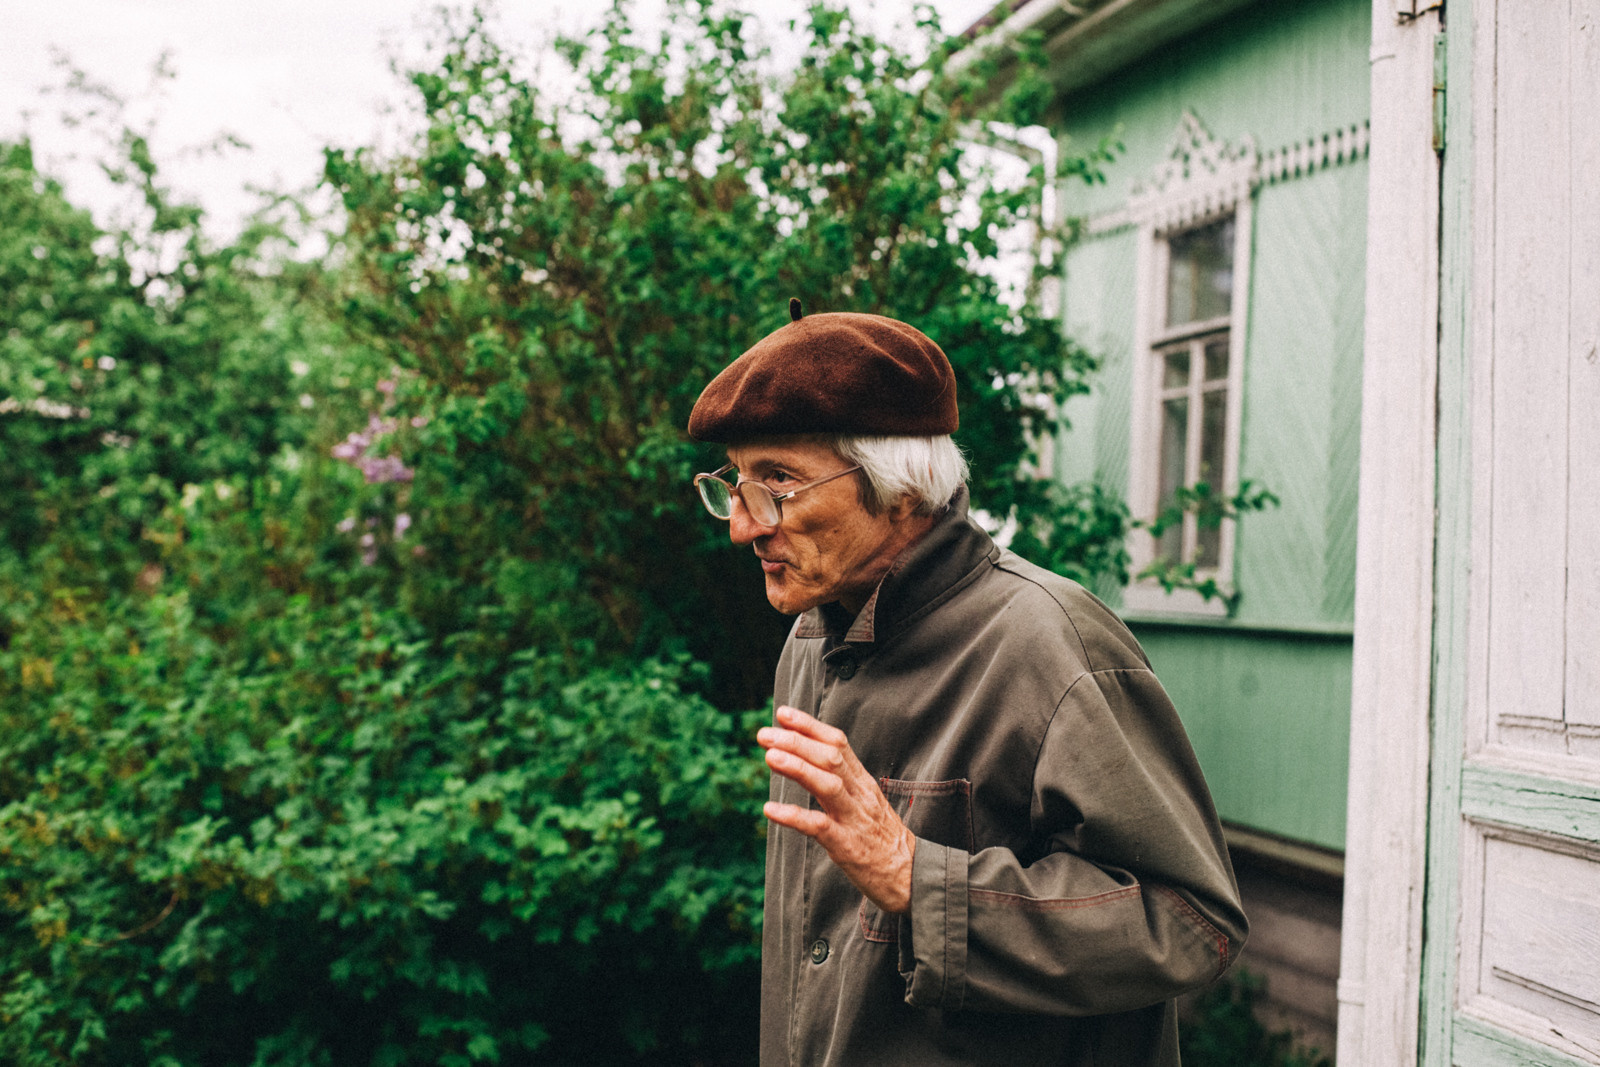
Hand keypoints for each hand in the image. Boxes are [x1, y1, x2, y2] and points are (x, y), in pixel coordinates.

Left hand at [757, 705, 915, 914]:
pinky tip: (770, 809)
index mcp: (862, 781)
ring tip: (770, 757)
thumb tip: (810, 758)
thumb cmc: (882, 838)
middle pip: (830, 758)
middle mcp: (859, 795)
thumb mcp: (866, 801)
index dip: (810, 726)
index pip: (837, 743)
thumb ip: (842, 780)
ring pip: (827, 785)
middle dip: (796, 742)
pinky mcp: (847, 846)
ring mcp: (854, 819)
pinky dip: (793, 816)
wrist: (912, 876)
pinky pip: (819, 827)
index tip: (783, 714)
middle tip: (765, 734)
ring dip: (797, 768)